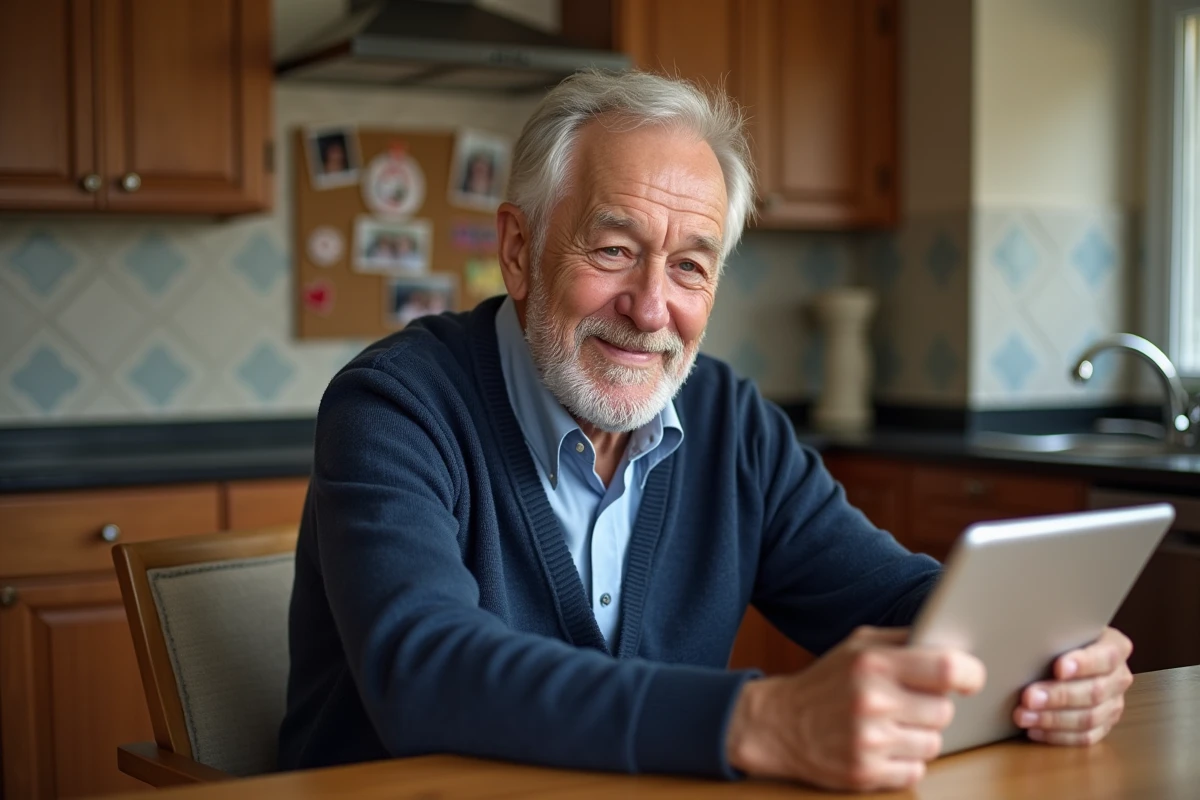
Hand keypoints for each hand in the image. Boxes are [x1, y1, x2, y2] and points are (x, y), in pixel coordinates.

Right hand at [726, 626, 985, 791]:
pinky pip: (915, 770)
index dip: (970, 673)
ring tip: (892, 725)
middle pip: (944, 711)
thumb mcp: (857, 646)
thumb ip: (903, 641)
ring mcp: (869, 741)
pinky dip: (905, 761)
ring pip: (933, 743)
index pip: (948, 668)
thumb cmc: (824, 682)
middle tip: (909, 703)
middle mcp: (872, 702)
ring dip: (920, 736)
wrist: (777, 724)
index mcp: (873, 663)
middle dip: (933, 707)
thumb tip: (955, 645)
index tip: (970, 678)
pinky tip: (883, 747)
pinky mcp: (865, 774)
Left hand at [1013, 626, 1133, 745]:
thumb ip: (1053, 632)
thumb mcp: (1061, 627)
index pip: (1107, 656)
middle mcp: (1119, 677)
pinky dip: (1057, 736)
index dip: (1084, 663)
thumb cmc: (1060, 637)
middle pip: (1095, 691)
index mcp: (1115, 647)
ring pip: (1089, 718)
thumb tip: (1022, 634)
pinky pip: (1084, 738)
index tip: (1059, 667)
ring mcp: (1113, 704)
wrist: (1068, 653)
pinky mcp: (1103, 725)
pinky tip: (1034, 730)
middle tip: (1028, 696)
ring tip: (1023, 716)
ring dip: (1052, 719)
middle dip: (1059, 696)